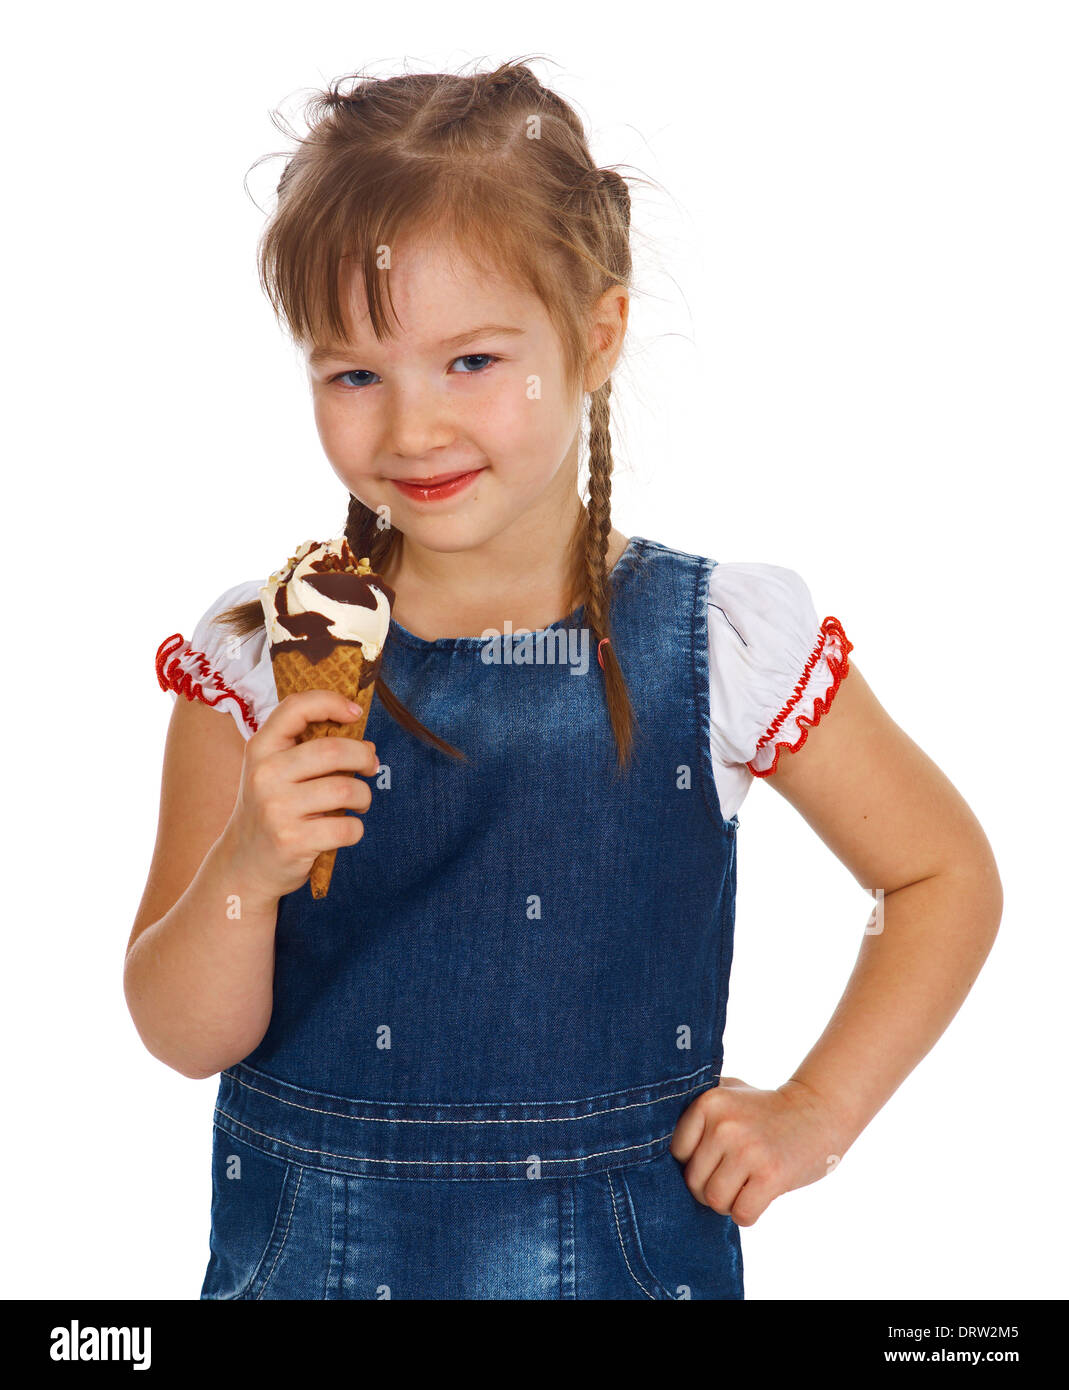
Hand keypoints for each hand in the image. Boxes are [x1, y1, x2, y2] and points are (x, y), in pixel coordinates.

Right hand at [221, 689, 378, 902]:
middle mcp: (265, 774)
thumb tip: (367, 746)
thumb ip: (312, 752)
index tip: (355, 712)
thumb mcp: (276, 772)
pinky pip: (347, 827)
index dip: (331, 702)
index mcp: (261, 749)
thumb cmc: (271, 810)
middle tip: (370, 767)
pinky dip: (356, 828)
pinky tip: (345, 829)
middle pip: (334, 750)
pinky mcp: (292, 841)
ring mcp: (277, 808)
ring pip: (346, 789)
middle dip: (364, 757)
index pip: (296, 707)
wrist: (244, 864)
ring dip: (364, 796)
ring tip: (358, 803)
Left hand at [669, 1076, 847, 1226]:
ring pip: (714, 1200)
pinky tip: (759, 1195)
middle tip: (733, 1176)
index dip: (693, 1164)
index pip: (676, 1154)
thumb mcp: (729, 1091)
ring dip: (728, 1203)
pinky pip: (741, 1213)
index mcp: (709, 1102)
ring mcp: (747, 1150)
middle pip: (694, 1182)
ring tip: (745, 1185)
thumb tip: (649, 1138)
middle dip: (711, 1187)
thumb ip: (696, 1109)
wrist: (818, 1111)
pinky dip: (747, 1214)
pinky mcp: (770, 1174)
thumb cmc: (765, 1108)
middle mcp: (724, 1124)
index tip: (714, 1159)